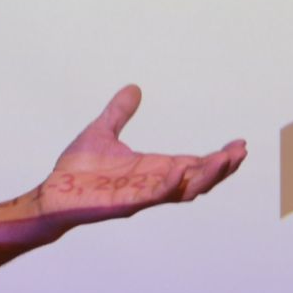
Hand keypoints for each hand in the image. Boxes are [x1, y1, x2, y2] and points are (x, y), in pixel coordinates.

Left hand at [38, 85, 245, 231]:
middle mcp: (153, 184)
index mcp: (152, 169)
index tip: (240, 144)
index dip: (217, 157)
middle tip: (241, 152)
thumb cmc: (76, 170)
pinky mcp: (126, 204)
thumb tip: (134, 88)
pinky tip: (180, 170)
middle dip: (222, 168)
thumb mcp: (102, 131)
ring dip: (206, 177)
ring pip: (184, 190)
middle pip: (198, 179)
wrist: (52, 193)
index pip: (194, 164)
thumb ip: (119, 113)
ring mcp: (142, 195)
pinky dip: (169, 184)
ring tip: (225, 160)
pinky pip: (153, 196)